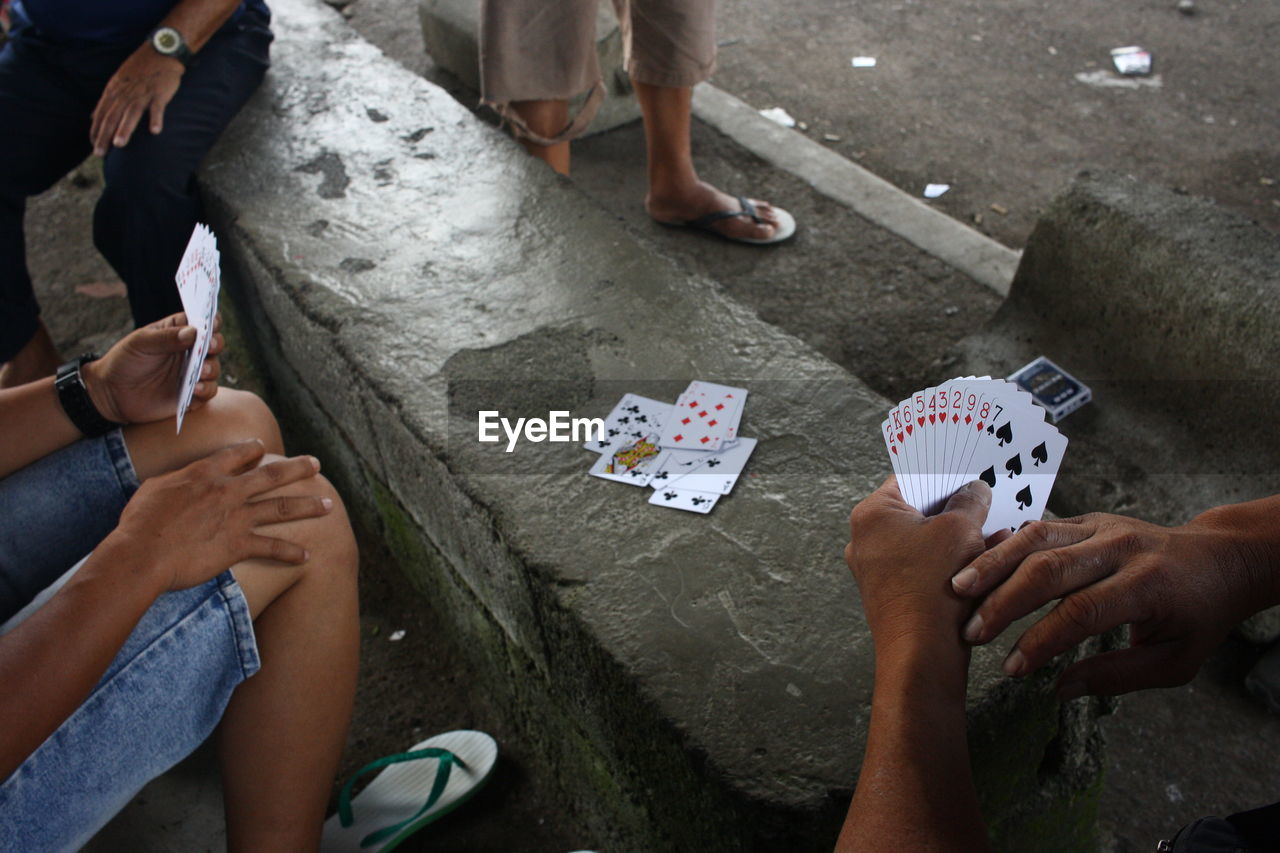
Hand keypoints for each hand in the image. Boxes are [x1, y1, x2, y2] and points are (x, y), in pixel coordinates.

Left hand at [83, 312, 223, 424]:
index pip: (201, 322)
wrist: (111, 394)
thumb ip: (166, 337)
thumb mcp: (141, 343)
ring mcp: (192, 373)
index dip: (211, 321)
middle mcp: (190, 352)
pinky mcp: (192, 395)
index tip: (212, 323)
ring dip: (211, 368)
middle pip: (214, 344)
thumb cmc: (124, 361)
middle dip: (216, 344)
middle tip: (210, 346)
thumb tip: (194, 332)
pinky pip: (209, 391)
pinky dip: (206, 389)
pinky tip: (195, 388)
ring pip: (214, 368)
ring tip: (201, 371)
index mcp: (178, 332)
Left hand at [90, 44, 182, 155]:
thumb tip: (92, 116)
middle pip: (112, 116)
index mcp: (114, 91)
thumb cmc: (140, 68)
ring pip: (131, 113)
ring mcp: (142, 93)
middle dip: (105, 135)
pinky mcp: (159, 93)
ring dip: (125, 129)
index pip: (101, 113)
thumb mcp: (117, 82)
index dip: (96, 130)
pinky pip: (157, 107)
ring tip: (119, 144)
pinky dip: (156, 118)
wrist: (160, 52)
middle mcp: (125, 93)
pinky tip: (155, 131)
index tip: (94, 146)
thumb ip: (106, 101)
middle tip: (100, 153)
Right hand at [106, 440, 331, 592]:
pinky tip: (307, 555)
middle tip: (316, 464)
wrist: (141, 554)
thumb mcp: (154, 489)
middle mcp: (227, 491)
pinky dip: (291, 552)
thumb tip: (180, 480)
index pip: (236, 454)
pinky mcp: (238, 545)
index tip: (263, 448)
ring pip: (281, 507)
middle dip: (297, 468)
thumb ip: (176, 480)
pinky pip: (272, 547)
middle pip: (271, 474)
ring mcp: (236, 517)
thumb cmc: (139, 523)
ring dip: (308, 506)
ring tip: (329, 505)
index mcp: (205, 474)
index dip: (252, 450)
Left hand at [845, 477, 998, 651]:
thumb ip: (970, 500)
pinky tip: (982, 563)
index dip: (943, 475)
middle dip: (954, 510)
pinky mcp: (891, 593)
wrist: (922, 653)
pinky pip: (923, 567)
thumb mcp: (962, 529)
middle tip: (984, 504)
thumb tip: (975, 489)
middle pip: (917, 511)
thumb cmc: (934, 586)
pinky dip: (949, 563)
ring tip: (992, 534)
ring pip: (923, 541)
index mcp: (872, 513)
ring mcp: (875, 569)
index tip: (969, 475)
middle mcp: (864, 539)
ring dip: (957, 538)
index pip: (910, 478)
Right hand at [951, 511, 1261, 697]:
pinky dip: (1005, 544)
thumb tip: (1059, 689)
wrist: (1220, 558)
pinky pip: (1040, 526)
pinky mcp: (1088, 519)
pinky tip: (977, 563)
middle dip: (1004, 602)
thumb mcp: (1173, 660)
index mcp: (1148, 585)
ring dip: (993, 563)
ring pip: (1036, 537)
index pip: (1082, 611)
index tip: (1013, 668)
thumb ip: (1116, 675)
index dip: (1042, 641)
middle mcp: (1121, 547)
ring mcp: (1102, 526)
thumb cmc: (1198, 615)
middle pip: (1049, 568)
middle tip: (973, 632)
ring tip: (959, 588)